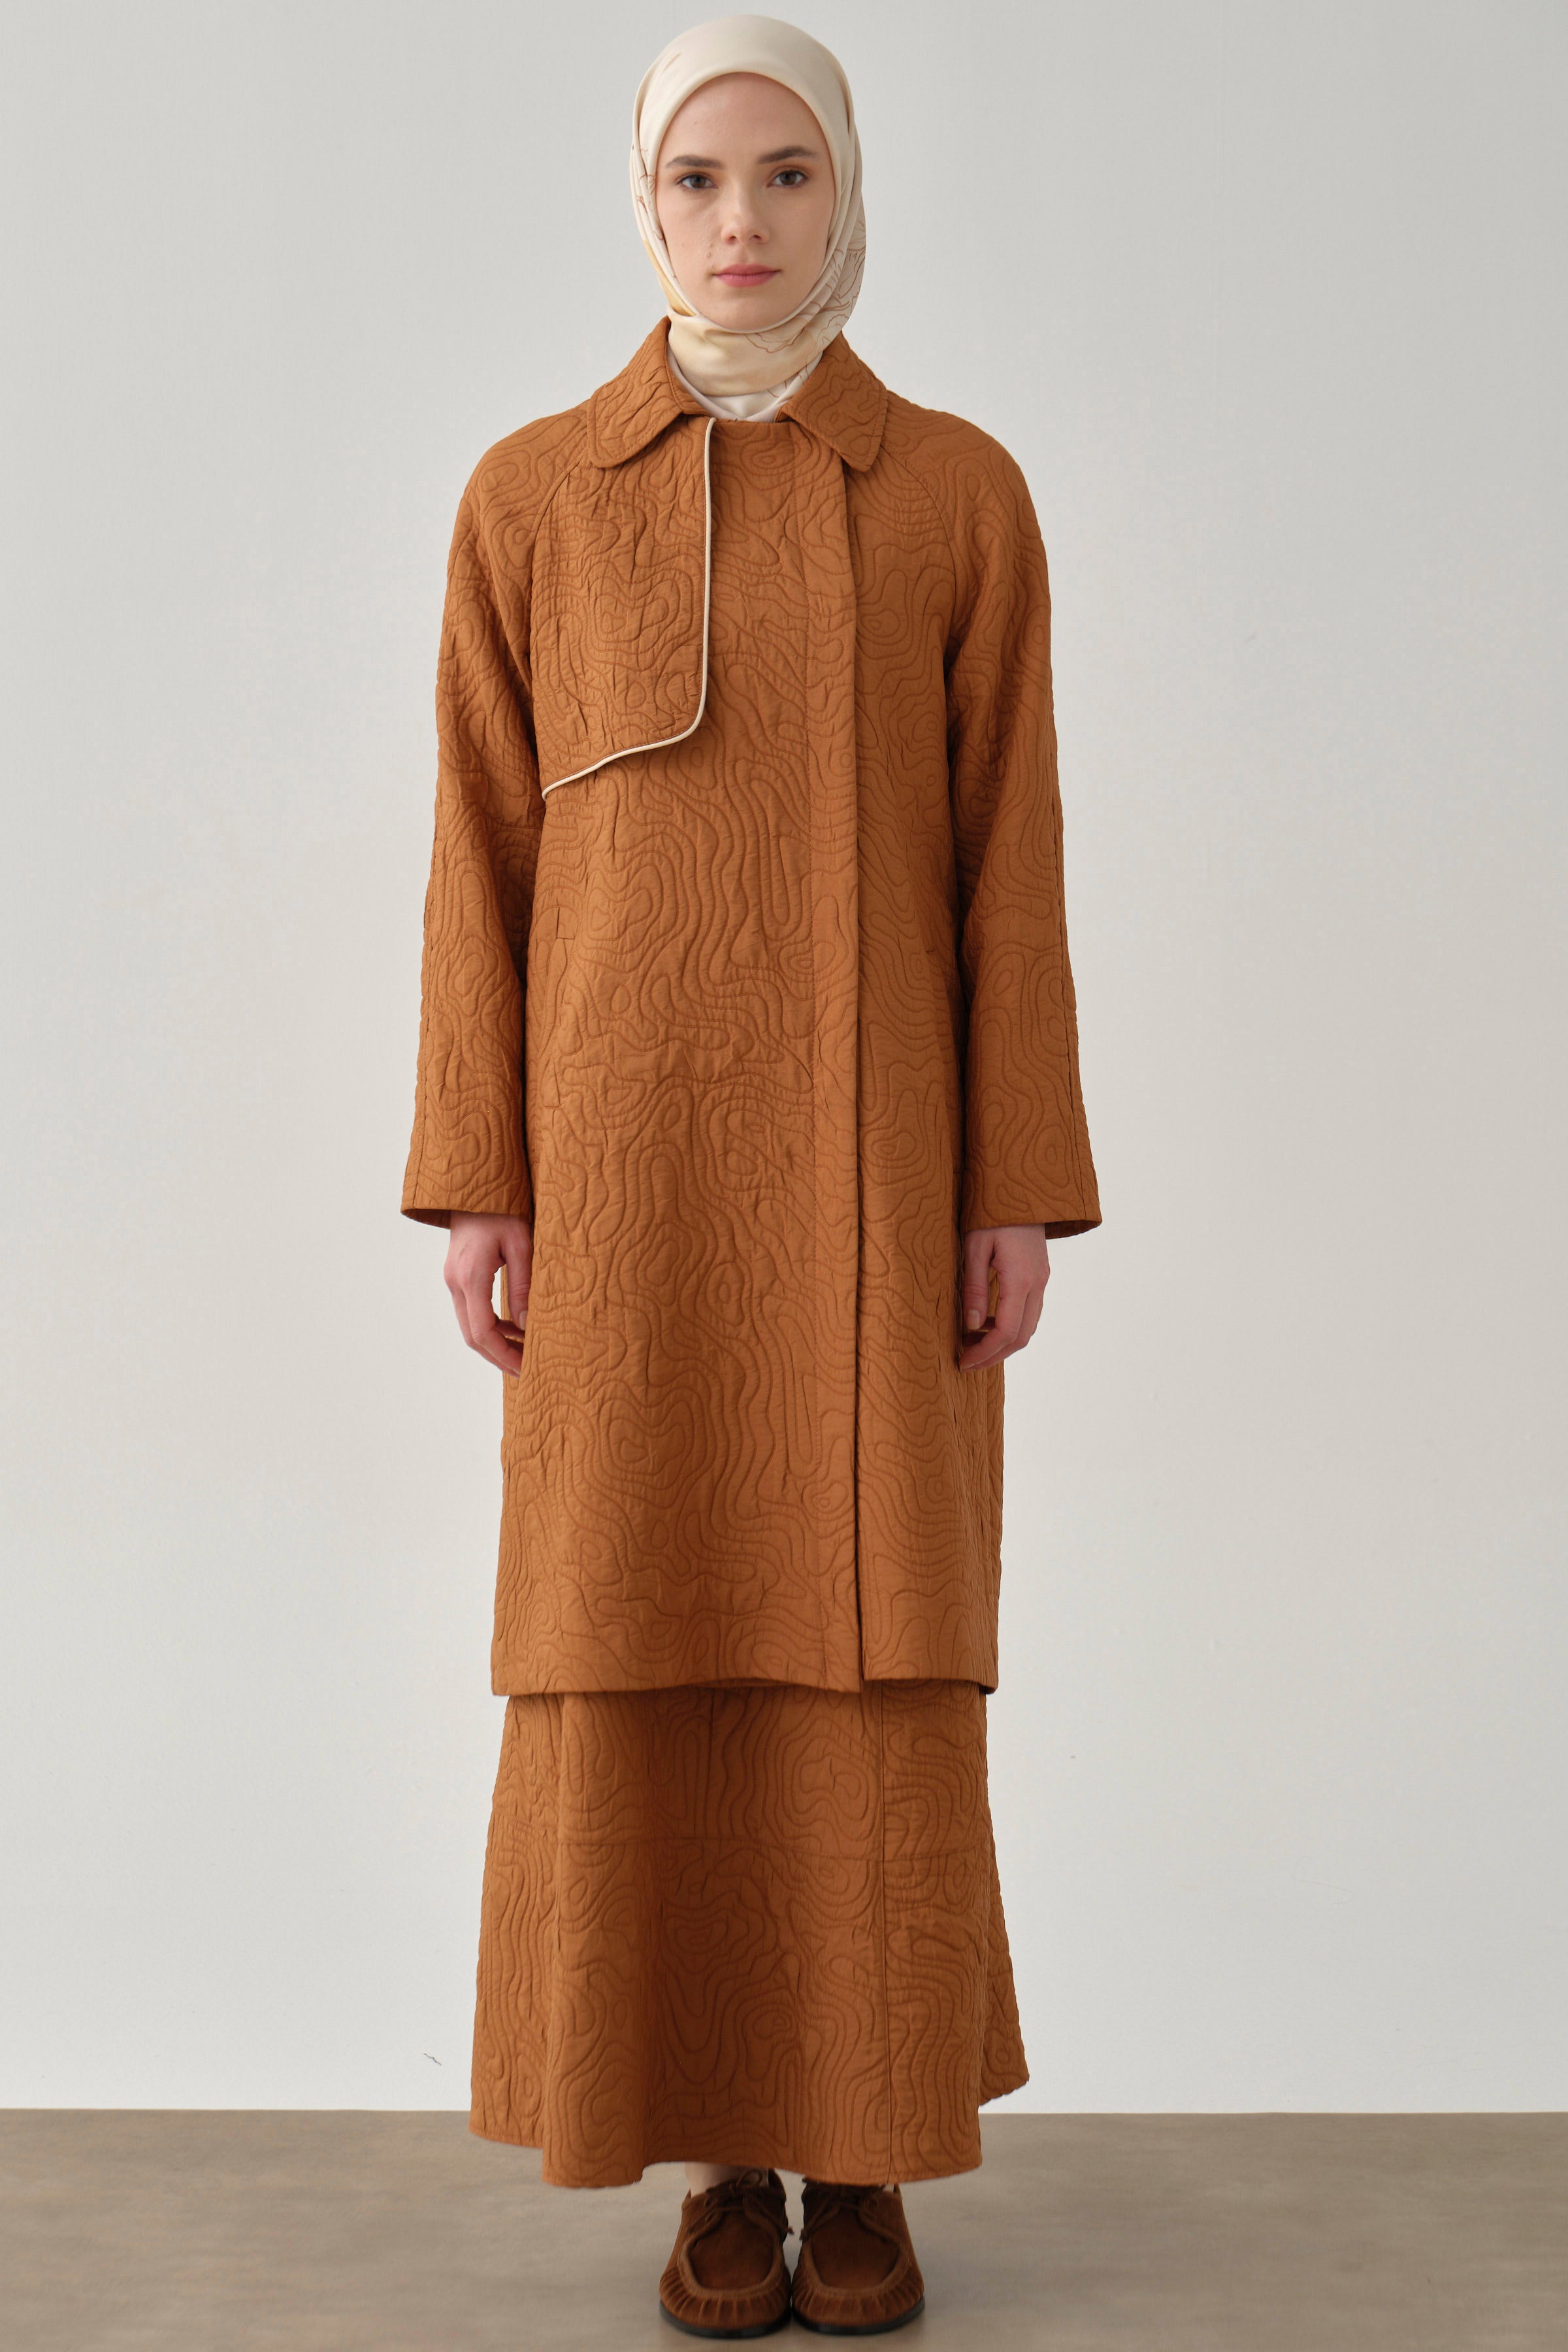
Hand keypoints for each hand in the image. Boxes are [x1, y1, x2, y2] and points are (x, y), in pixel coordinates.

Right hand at [444, 1213, 532, 1377]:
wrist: (474, 1188)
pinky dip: (489, 1326)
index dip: (504, 1355)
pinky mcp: (457, 1276)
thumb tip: (526, 1324)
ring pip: (469, 1326)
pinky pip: (470, 1311)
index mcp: (471, 1276)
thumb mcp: (521, 1244)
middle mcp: (455, 1282)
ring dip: (494, 1344)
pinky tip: (512, 1329)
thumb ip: (523, 1285)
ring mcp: (452, 1280)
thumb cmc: (502, 1210)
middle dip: (498, 1357)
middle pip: (472, 1336)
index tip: (526, 1368)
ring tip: (523, 1355)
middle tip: (526, 1371)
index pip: (483, 1331)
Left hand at [959, 1225, 1050, 1369]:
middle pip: (1021, 1337)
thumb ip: (974, 1288)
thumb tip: (973, 1326)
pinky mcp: (1040, 1275)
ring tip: (972, 1343)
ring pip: (1028, 1327)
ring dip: (1003, 1342)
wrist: (1022, 1187)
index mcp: (1021, 1278)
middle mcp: (1037, 1283)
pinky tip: (987, 1322)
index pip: (1006, 1331)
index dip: (985, 1352)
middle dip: (994, 1355)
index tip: (963, 1361)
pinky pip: (1029, 1312)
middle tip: (967, 1361)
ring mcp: (1042, 1280)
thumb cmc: (992, 1213)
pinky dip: (1010, 1326)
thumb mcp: (974, 1247)